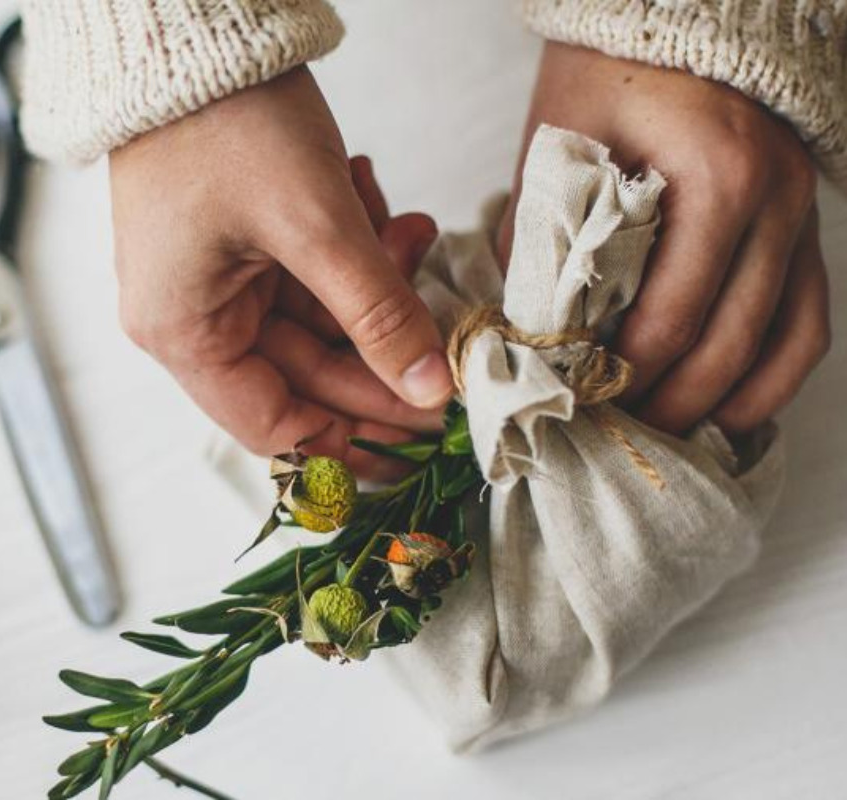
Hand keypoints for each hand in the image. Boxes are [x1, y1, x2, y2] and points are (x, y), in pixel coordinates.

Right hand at [109, 67, 451, 477]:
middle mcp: (189, 319)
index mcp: (184, 334)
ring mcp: (212, 282)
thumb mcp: (317, 225)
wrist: (189, 32)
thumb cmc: (228, 124)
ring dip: (372, 284)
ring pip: (316, 320)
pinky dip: (350, 252)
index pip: (274, 425)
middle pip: (305, 374)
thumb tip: (429, 388)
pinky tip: (377, 207)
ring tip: (405, 228)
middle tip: (450, 337)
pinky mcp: (236, 246)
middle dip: (381, 345)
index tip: (423, 431)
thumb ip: (377, 314)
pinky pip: (307, 277)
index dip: (353, 436)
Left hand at [498, 43, 830, 434]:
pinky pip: (807, 319)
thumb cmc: (609, 71)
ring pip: (784, 344)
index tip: (577, 403)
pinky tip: (731, 407)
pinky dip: (773, 374)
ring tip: (670, 436)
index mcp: (714, 178)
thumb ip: (544, 234)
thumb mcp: (560, 141)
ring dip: (726, 403)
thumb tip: (522, 326)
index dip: (622, 377)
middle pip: (727, 344)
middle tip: (613, 431)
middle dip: (666, 403)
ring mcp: (801, 216)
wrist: (680, 11)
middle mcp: (773, 202)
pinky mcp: (806, 227)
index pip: (669, 318)